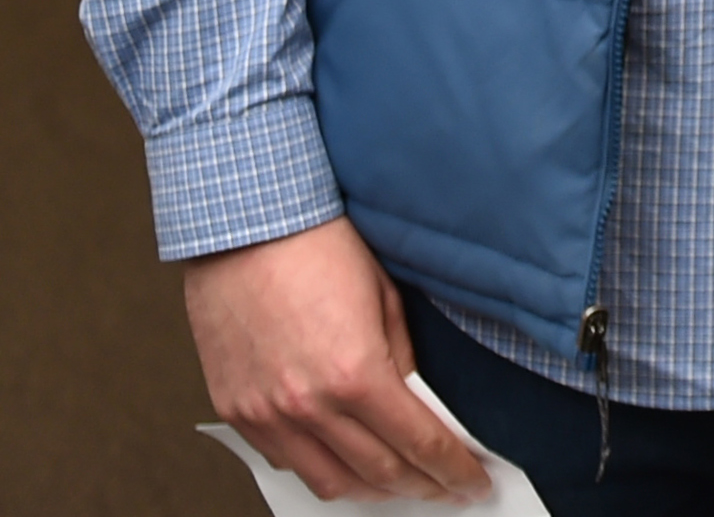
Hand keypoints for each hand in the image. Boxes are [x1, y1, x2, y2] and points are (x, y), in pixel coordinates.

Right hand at [186, 219, 489, 504]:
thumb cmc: (318, 249)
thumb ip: (403, 360)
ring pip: (329, 482)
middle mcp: (308, 406)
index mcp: (356, 375)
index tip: (474, 484)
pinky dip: (321, 468)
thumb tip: (418, 403)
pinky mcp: (236, 410)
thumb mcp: (386, 300)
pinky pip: (284, 461)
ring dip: (373, 490)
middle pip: (380, 473)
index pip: (420, 444)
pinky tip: (345, 459)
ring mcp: (266, 414)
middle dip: (423, 487)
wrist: (244, 228)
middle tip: (448, 489)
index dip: (454, 471)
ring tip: (402, 483)